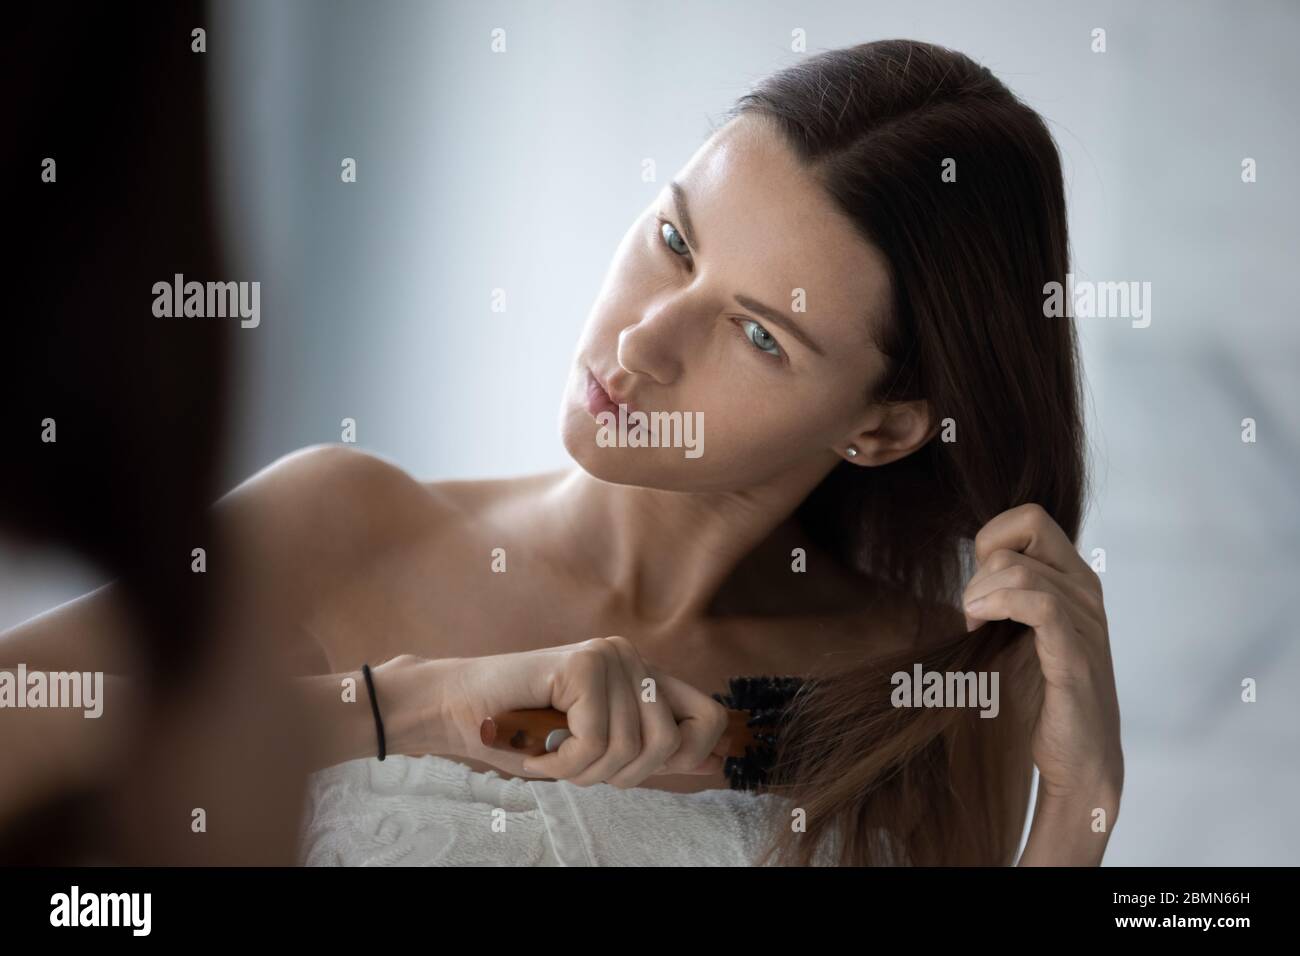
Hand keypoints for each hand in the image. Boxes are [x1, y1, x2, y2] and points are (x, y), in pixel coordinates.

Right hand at [414, 637, 729, 787]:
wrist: (455, 710)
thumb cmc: (522, 734)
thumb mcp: (599, 747)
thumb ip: (648, 747)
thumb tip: (714, 762)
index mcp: (641, 673)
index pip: (708, 716)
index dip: (691, 755)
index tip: (643, 771)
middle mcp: (631, 657)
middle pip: (668, 744)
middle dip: (620, 774)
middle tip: (574, 765)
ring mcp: (609, 655)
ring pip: (628, 748)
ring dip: (582, 771)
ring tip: (550, 755)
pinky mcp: (583, 664)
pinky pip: (593, 743)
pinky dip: (559, 764)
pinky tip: (534, 749)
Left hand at [962, 504, 1123, 806]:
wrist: (1077, 759)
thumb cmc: (1041, 695)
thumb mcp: (1016, 630)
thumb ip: (1003, 593)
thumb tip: (971, 569)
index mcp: (1071, 579)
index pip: (1030, 517)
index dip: (991, 541)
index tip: (979, 587)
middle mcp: (1084, 591)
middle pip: (1026, 528)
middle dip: (983, 563)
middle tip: (974, 610)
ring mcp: (1085, 621)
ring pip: (1020, 570)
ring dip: (980, 593)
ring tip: (975, 625)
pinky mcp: (1075, 655)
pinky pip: (1041, 605)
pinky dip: (1000, 605)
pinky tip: (981, 624)